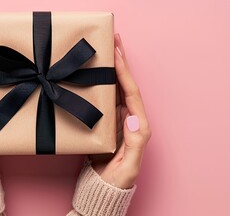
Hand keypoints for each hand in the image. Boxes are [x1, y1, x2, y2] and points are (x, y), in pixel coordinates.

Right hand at [89, 33, 151, 188]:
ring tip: (103, 50)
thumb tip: (133, 115)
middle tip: (113, 39)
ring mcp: (117, 120)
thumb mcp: (129, 165)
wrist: (102, 190)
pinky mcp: (105, 124)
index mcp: (138, 125)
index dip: (125, 70)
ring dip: (110, 69)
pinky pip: (103, 99)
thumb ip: (135, 142)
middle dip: (120, 61)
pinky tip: (90, 75)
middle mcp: (129, 118)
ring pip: (114, 88)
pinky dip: (99, 83)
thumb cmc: (117, 181)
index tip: (117, 51)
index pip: (132, 91)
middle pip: (125, 84)